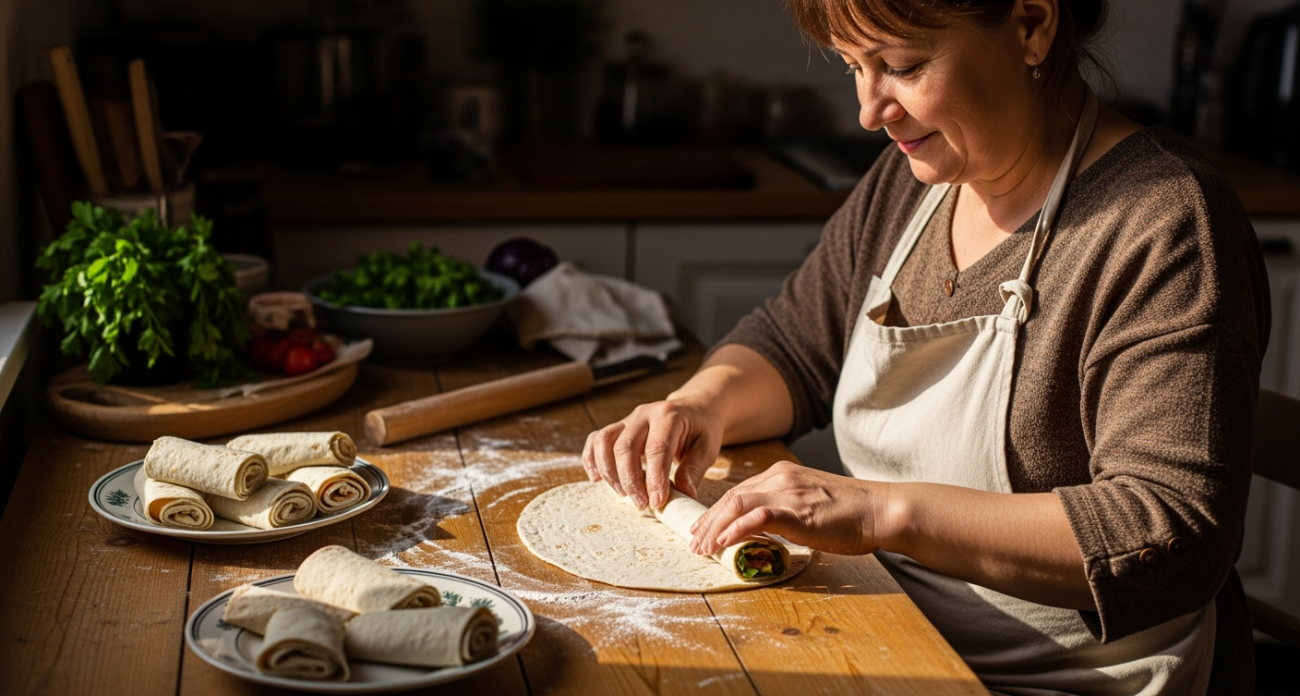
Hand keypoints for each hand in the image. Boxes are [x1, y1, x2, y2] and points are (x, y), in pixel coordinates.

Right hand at [582, 398, 722, 509]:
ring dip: (609, 472)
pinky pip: (596, 440)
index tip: (657, 502)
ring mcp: (628, 419)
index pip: (656, 449)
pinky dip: (591, 459)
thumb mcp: (707, 448)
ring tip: (623, 495)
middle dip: (630, 480)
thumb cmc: (701, 430)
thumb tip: (683, 494)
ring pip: (604, 442)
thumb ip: (693, 470)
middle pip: (626, 447)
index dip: (654, 478)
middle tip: (641, 505)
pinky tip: (597, 479)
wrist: (694, 409)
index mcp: (669, 415)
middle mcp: (644, 413)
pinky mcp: (618, 427)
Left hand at [688, 461, 887, 555]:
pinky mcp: (799, 512)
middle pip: (731, 497)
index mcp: (783, 475)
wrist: (881, 510)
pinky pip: (759, 517)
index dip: (716, 512)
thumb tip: (763, 530)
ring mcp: (789, 493)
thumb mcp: (810, 505)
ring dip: (715, 528)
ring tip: (702, 547)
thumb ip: (785, 512)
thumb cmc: (852, 513)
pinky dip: (737, 529)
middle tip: (694, 542)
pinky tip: (725, 542)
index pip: (739, 492)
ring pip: (738, 504)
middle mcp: (781, 479)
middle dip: (708, 522)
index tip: (703, 529)